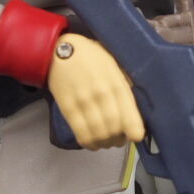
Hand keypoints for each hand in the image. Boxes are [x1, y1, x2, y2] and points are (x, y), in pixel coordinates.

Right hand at [47, 34, 144, 149]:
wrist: (57, 49)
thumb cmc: (91, 56)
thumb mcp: (114, 64)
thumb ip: (124, 84)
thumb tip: (136, 108)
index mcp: (116, 82)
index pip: (129, 113)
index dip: (134, 130)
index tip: (136, 137)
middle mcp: (101, 94)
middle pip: (114, 128)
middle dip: (119, 139)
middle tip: (119, 138)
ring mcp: (83, 102)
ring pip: (98, 134)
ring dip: (105, 143)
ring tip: (107, 141)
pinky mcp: (67, 108)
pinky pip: (81, 133)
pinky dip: (89, 143)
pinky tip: (93, 143)